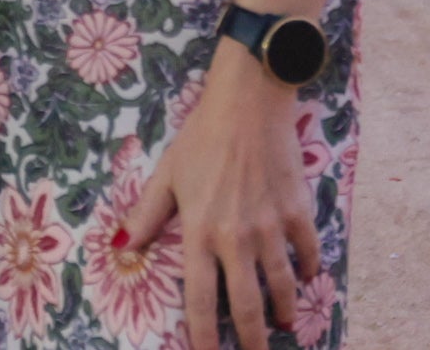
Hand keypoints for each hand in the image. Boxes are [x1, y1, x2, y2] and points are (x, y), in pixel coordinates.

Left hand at [121, 51, 316, 349]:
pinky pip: (307, 252)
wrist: (249, 103)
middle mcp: (237, 240)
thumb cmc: (201, 137)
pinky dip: (308, 269)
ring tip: (281, 325)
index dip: (203, 337)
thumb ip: (147, 215)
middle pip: (247, 306)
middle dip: (252, 340)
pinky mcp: (299, 212)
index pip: (201, 301)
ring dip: (283, 311)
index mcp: (200, 234)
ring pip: (282, 286)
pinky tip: (306, 276)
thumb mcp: (167, 174)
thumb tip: (121, 247)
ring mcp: (272, 228)